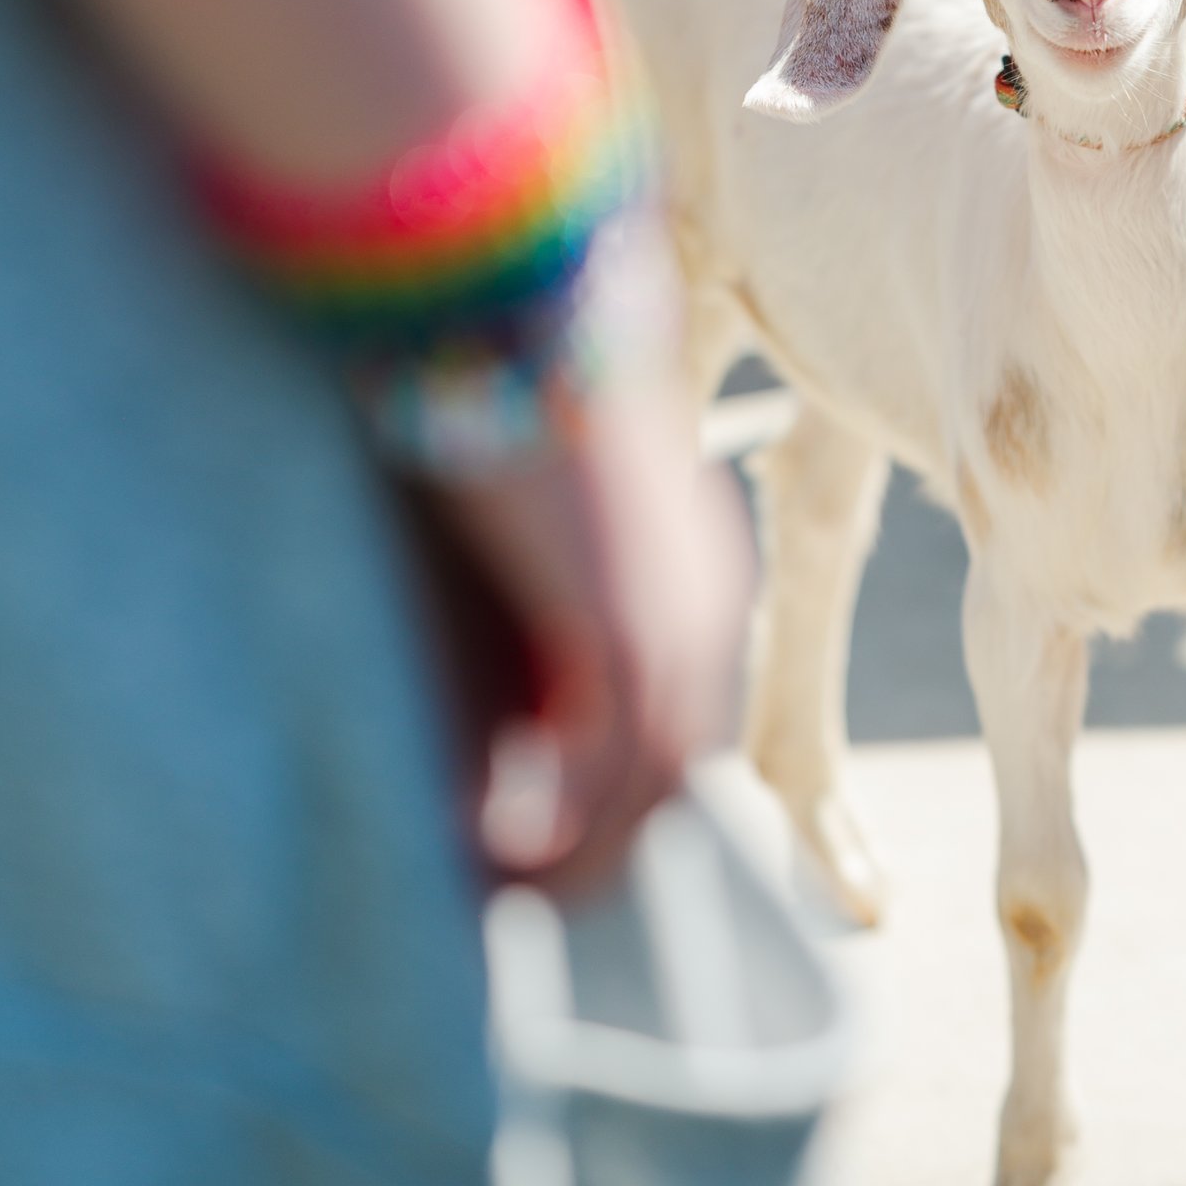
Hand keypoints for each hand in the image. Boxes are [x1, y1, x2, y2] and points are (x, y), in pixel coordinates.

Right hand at [443, 369, 751, 902]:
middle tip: (511, 891)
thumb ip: (513, 606)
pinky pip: (613, 768)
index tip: (528, 840)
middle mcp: (709, 605)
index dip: (610, 797)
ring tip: (492, 888)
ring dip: (580, 854)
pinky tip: (490, 850)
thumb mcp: (506, 511)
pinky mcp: (629, 625)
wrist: (507, 294)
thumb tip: (476, 706)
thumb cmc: (487, 377)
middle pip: (677, 772)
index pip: (674, 721)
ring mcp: (682, 620)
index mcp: (693, 571)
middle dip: (599, 846)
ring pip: (655, 789)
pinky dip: (562, 825)